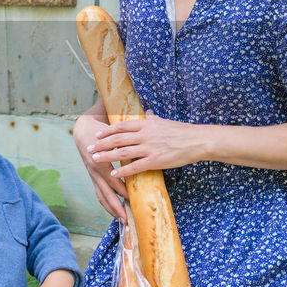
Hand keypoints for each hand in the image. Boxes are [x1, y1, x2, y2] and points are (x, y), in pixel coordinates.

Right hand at [75, 110, 128, 221]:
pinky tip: (116, 213)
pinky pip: (100, 195)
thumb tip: (150, 115)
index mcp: (99, 159)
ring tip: (123, 221)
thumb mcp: (113, 128)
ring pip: (102, 197)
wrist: (83, 130)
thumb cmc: (102, 129)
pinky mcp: (94, 179)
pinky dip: (108, 205)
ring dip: (112, 210)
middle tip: (127, 219)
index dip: (122, 190)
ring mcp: (93, 177)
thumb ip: (130, 129)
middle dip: (116, 207)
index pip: (112, 179)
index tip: (133, 197)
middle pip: (105, 194)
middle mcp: (95, 171)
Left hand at [88, 113, 203, 179]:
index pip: (121, 126)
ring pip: (123, 151)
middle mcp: (145, 134)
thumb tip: (146, 113)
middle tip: (89, 148)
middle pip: (117, 138)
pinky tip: (113, 174)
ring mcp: (150, 147)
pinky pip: (135, 166)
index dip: (107, 131)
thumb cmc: (181, 131)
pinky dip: (123, 170)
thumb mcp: (164, 121)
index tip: (97, 135)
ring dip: (107, 156)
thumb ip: (152, 119)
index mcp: (146, 124)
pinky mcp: (156, 160)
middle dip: (101, 144)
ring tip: (95, 159)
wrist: (197, 140)